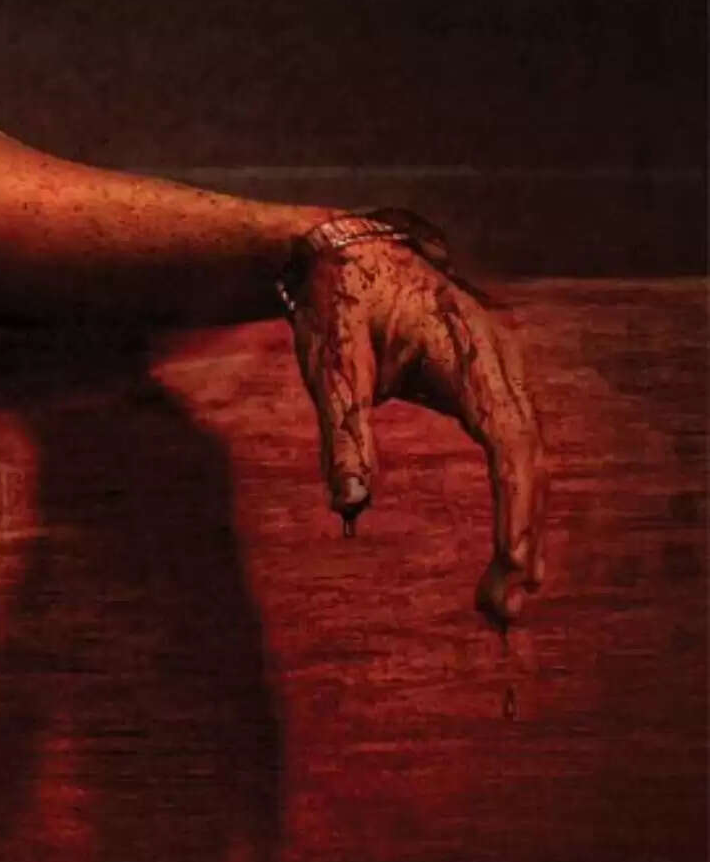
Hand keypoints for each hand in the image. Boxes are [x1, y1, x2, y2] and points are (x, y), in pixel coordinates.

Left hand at [282, 221, 547, 628]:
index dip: (515, 509)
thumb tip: (350, 507)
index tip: (514, 564)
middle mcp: (504, 362)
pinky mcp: (494, 384)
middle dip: (522, 537)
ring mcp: (505, 372)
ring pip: (530, 459)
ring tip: (506, 597)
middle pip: (531, 461)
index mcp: (471, 351)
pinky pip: (516, 448)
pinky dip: (515, 500)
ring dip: (523, 526)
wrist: (344, 250)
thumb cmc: (335, 303)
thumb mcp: (330, 364)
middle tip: (501, 610)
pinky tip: (510, 551)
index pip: (509, 443)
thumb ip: (343, 431)